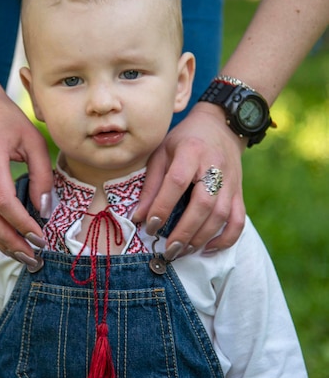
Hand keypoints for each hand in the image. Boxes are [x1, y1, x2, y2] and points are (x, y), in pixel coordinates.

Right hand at [0, 91, 52, 259]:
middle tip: (31, 257)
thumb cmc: (7, 121)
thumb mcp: (34, 141)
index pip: (3, 201)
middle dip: (9, 241)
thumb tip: (45, 211)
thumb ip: (42, 176)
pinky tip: (6, 237)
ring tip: (21, 254)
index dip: (21, 224)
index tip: (40, 238)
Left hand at [134, 103, 245, 254]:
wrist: (220, 126)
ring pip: (221, 214)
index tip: (150, 226)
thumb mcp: (162, 153)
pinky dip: (226, 238)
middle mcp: (214, 166)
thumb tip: (139, 217)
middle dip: (185, 230)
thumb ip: (151, 184)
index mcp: (191, 151)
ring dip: (201, 237)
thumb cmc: (184, 140)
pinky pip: (238, 220)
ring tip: (183, 251)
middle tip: (169, 249)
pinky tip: (209, 248)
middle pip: (203, 203)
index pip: (177, 182)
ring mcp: (231, 181)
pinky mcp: (239, 192)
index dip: (162, 206)